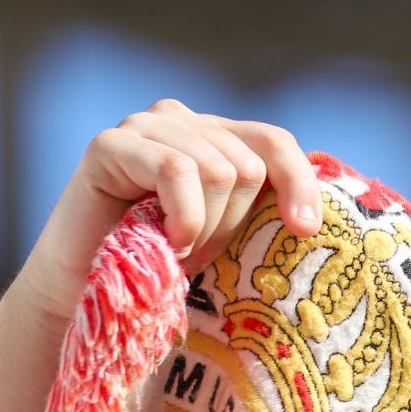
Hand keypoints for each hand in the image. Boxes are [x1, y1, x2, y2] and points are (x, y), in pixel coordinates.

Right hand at [10, 98, 323, 332]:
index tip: (306, 231)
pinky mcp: (111, 143)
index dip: (298, 183)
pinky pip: (176, 170)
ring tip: (176, 247)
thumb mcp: (228, 234)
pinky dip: (183, 216)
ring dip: (205, 227)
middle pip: (247, 166)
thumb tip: (318, 220)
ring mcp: (145, 126)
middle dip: (233, 222)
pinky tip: (166, 240)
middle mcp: (182, 120)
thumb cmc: (166, 266)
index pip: (274, 142)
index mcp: (215, 137)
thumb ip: (261, 208)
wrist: (92, 291)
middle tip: (199, 250)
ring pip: (219, 171)